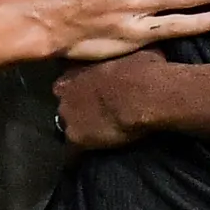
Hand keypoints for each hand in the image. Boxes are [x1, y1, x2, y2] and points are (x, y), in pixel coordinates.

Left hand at [55, 52, 172, 148]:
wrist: (145, 94)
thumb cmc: (143, 68)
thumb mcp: (131, 51)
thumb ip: (121, 55)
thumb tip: (133, 48)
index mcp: (76, 69)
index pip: (66, 81)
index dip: (78, 88)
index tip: (90, 93)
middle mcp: (65, 91)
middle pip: (64, 104)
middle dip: (76, 109)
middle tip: (95, 114)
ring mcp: (68, 115)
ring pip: (67, 126)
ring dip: (78, 130)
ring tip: (95, 136)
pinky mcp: (76, 138)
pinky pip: (71, 152)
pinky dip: (76, 157)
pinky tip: (83, 160)